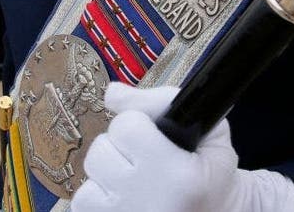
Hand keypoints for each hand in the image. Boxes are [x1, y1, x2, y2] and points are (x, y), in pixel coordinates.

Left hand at [70, 83, 293, 211]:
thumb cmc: (211, 174)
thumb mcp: (209, 130)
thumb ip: (161, 101)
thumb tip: (111, 93)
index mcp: (176, 175)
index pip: (126, 125)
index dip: (139, 125)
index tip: (156, 140)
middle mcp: (148, 201)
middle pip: (101, 149)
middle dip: (120, 149)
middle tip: (145, 161)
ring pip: (90, 175)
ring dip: (107, 172)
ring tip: (132, 180)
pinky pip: (82, 201)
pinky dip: (97, 196)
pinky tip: (121, 197)